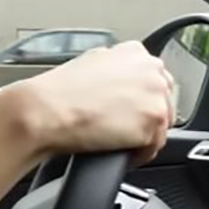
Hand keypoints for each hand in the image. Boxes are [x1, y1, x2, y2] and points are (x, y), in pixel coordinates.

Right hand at [8, 41, 174, 165]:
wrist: (46, 110)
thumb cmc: (57, 91)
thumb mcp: (90, 64)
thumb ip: (115, 69)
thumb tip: (119, 83)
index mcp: (135, 53)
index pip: (153, 81)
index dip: (139, 100)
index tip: (126, 112)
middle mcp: (151, 70)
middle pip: (162, 102)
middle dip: (144, 118)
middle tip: (119, 130)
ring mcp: (156, 96)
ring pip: (160, 126)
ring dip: (142, 137)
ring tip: (117, 143)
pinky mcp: (153, 122)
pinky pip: (154, 147)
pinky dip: (138, 155)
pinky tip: (119, 153)